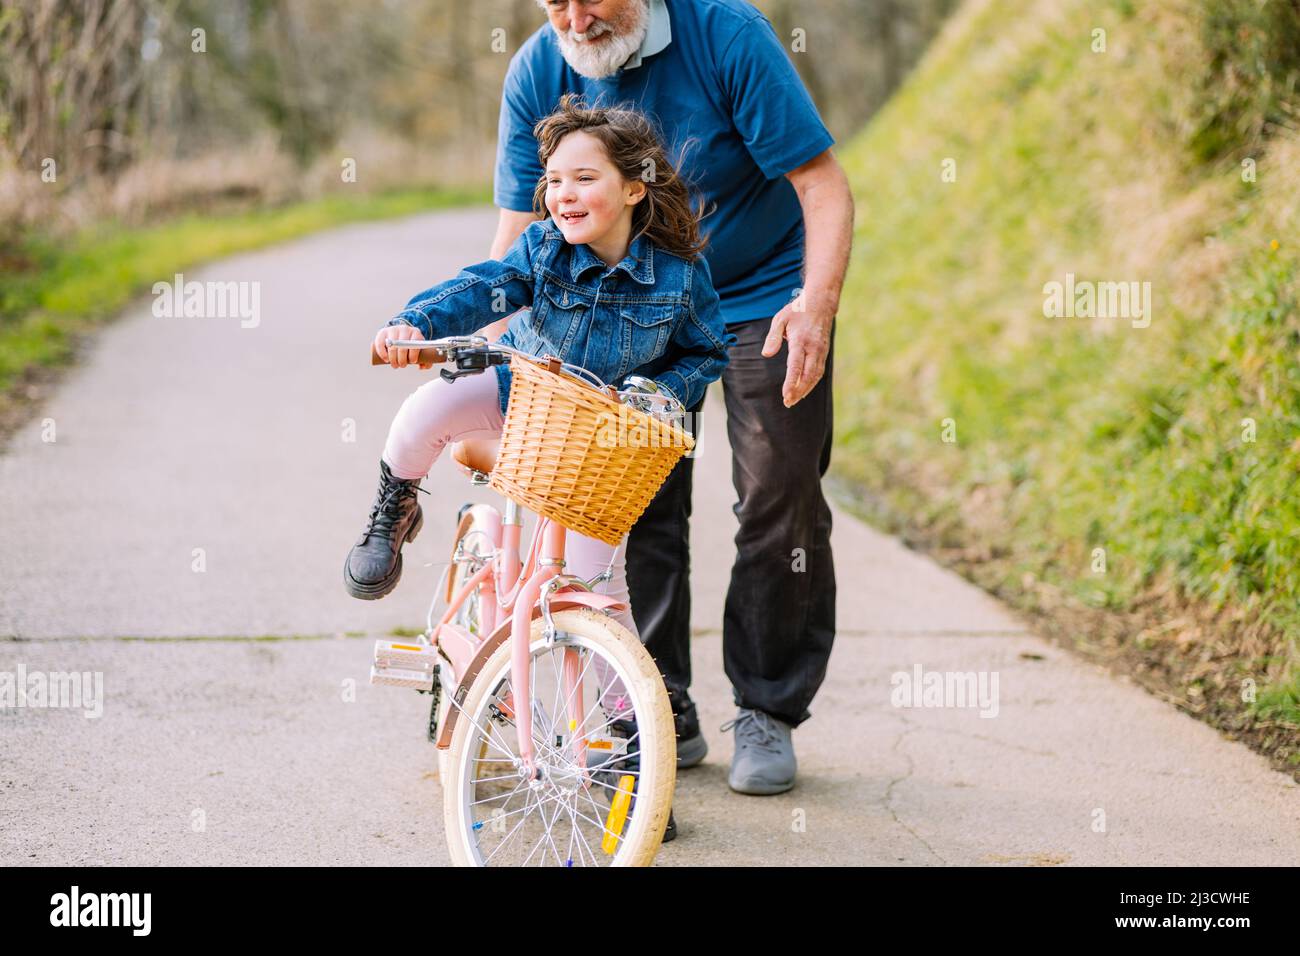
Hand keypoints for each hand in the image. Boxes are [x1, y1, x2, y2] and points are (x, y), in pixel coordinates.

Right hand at [374, 324, 432, 368]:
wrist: (401, 333)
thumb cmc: (412, 345)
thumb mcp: (421, 349)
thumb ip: (426, 360)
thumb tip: (422, 367)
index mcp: (416, 333)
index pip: (415, 343)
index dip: (413, 354)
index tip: (412, 362)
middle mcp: (404, 329)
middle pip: (402, 345)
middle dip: (402, 359)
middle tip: (402, 366)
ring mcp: (393, 330)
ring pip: (392, 346)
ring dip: (393, 358)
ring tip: (395, 365)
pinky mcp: (383, 332)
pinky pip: (380, 343)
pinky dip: (382, 353)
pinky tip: (386, 359)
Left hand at [761, 291, 833, 406]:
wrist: (820, 304)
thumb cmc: (797, 311)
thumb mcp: (780, 319)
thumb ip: (773, 337)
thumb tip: (766, 354)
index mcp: (801, 340)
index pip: (796, 366)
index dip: (791, 382)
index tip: (785, 395)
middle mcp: (814, 348)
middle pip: (808, 375)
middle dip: (798, 391)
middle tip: (787, 402)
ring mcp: (821, 352)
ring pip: (815, 376)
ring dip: (804, 390)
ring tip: (792, 400)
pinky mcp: (824, 353)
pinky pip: (818, 372)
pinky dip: (811, 383)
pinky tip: (802, 391)